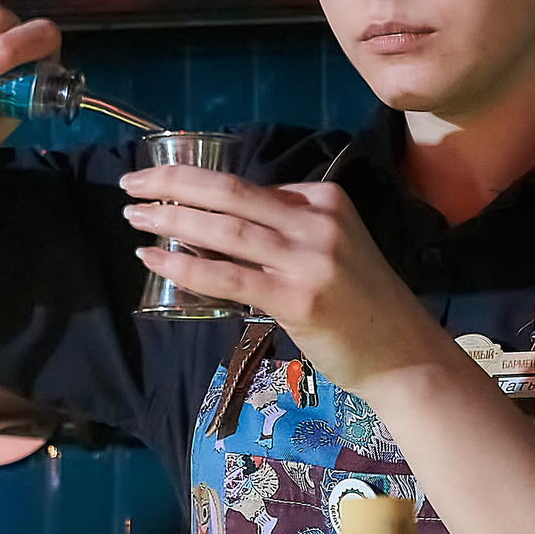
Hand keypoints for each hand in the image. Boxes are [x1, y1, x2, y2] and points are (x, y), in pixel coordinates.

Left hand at [118, 166, 455, 394]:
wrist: (404, 354)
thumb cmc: (362, 306)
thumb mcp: (331, 248)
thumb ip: (285, 234)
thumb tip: (216, 231)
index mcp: (325, 200)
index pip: (250, 185)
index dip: (198, 180)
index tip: (162, 181)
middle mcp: (317, 221)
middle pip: (231, 192)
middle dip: (173, 184)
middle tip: (130, 182)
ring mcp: (309, 259)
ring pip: (226, 230)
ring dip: (172, 220)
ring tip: (134, 216)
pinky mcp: (297, 299)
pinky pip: (229, 277)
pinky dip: (186, 267)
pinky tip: (155, 260)